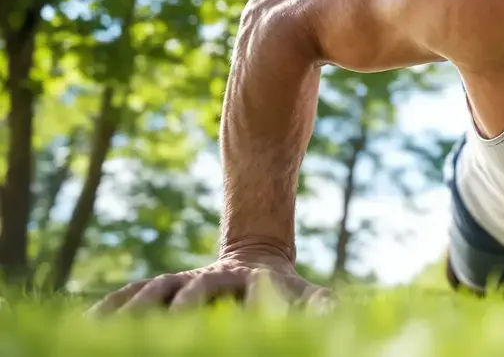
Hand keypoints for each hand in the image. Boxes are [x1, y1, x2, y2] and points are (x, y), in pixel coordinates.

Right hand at [85, 255, 332, 315]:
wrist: (256, 258)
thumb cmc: (284, 290)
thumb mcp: (306, 296)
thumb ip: (319, 306)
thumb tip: (331, 312)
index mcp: (252, 282)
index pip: (249, 297)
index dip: (247, 311)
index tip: (245, 327)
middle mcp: (211, 279)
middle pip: (191, 295)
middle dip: (178, 314)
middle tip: (168, 332)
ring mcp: (182, 280)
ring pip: (153, 292)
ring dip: (132, 312)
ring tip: (104, 335)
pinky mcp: (161, 286)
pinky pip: (128, 295)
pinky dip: (106, 309)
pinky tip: (82, 328)